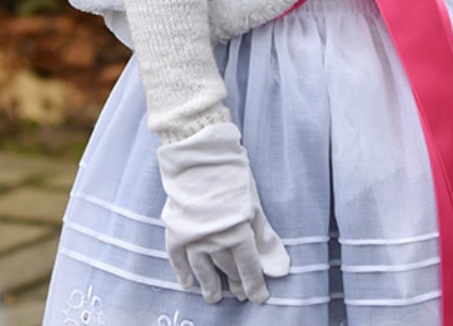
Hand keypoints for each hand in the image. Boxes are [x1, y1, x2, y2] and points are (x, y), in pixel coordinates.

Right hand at [157, 122, 290, 302]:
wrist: (198, 154)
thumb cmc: (232, 175)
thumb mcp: (254, 205)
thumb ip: (264, 237)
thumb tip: (278, 267)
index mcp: (237, 233)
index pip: (248, 268)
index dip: (255, 285)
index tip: (260, 298)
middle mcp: (213, 240)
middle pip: (227, 269)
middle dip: (235, 283)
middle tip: (240, 295)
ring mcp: (191, 237)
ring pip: (203, 270)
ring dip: (210, 285)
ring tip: (215, 297)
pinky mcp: (174, 231)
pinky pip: (177, 259)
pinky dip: (182, 272)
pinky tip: (187, 284)